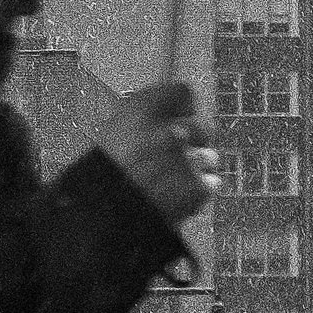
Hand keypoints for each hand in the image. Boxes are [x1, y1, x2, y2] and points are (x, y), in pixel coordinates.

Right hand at [96, 82, 213, 224]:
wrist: (101, 219)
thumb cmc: (101, 179)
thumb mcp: (113, 135)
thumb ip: (144, 121)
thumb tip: (171, 117)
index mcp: (141, 111)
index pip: (183, 93)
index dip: (183, 108)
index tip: (179, 118)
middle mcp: (168, 128)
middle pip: (203, 126)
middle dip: (195, 142)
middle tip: (177, 158)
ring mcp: (186, 158)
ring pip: (210, 157)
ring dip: (196, 169)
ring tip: (169, 184)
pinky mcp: (197, 186)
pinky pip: (211, 184)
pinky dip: (197, 193)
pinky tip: (175, 198)